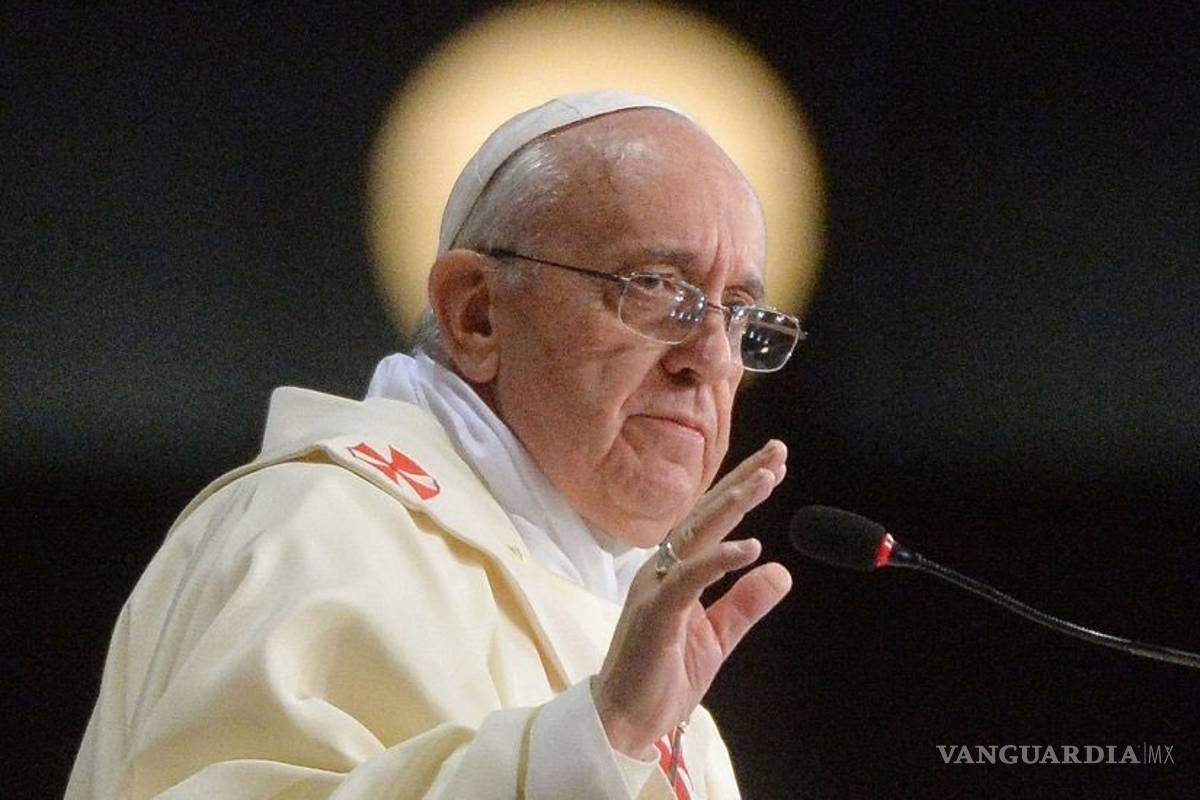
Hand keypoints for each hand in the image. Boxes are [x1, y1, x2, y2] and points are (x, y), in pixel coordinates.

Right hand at [593, 439, 790, 756]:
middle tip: (777, 453)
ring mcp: (656, 587)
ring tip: (765, 480)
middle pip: (707, 514)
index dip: (742, 490)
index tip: (774, 466)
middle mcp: (663, 568)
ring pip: (698, 534)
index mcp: (676, 571)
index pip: (714, 521)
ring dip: (733, 504)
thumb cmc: (662, 676)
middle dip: (743, 481)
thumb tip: (780, 569)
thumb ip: (746, 602)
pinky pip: (690, 578)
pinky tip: (749, 546)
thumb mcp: (717, 636)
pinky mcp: (656, 612)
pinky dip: (719, 559)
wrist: (624, 721)